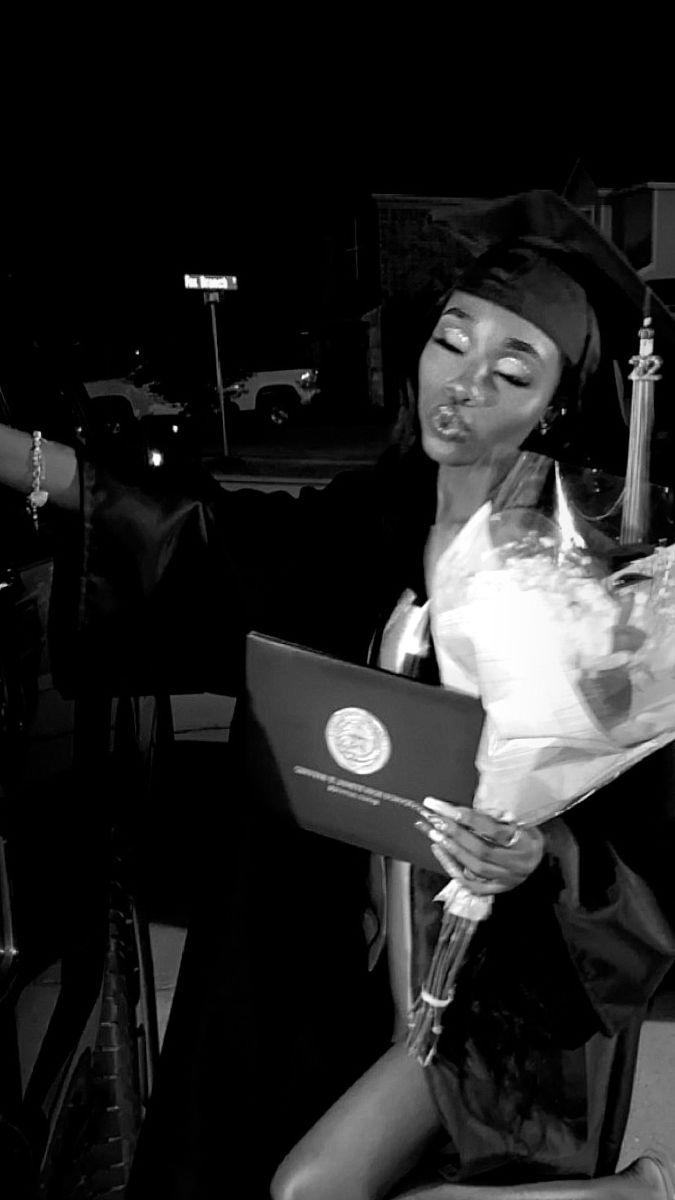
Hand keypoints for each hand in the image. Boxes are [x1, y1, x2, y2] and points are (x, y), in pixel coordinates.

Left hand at [416, 797, 544, 895]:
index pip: (492, 830)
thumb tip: (463, 810)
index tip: (445, 808)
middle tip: (434, 820)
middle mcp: (518, 864)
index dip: (467, 818)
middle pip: (481, 850)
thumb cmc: (527, 831)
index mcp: (526, 842)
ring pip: (475, 869)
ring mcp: (508, 879)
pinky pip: (472, 884)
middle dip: (455, 834)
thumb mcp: (520, 818)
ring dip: (451, 850)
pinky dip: (453, 868)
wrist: (543, 855)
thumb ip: (495, 815)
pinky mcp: (499, 889)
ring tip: (434, 834)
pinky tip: (440, 852)